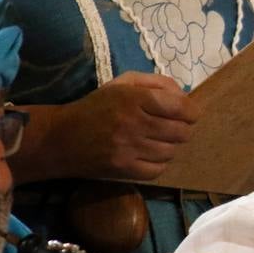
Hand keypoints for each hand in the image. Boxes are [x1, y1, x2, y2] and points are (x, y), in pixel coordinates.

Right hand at [57, 72, 199, 180]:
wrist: (62, 138)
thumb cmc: (97, 107)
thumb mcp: (123, 84)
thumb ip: (156, 83)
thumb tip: (185, 95)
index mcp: (134, 98)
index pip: (181, 108)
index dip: (191, 112)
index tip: (189, 114)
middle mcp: (134, 123)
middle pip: (181, 132)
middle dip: (182, 129)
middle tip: (171, 127)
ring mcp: (129, 148)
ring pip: (172, 151)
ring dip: (170, 146)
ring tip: (157, 140)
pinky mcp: (124, 169)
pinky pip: (159, 169)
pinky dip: (159, 162)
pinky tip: (149, 154)